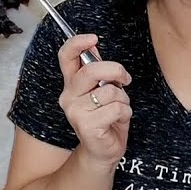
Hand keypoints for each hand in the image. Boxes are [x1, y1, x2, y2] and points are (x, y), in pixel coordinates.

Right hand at [57, 33, 132, 169]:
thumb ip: (97, 70)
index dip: (76, 43)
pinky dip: (125, 113)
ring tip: (119, 108)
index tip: (93, 38)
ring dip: (123, 99)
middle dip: (115, 71)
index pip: (65, 57)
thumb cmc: (105, 118)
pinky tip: (118, 120)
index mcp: (71, 84)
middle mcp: (68, 96)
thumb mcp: (102, 90)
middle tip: (124, 79)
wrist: (102, 151)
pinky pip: (117, 109)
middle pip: (91, 71)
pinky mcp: (86, 126)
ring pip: (109, 92)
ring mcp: (75, 112)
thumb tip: (93, 45)